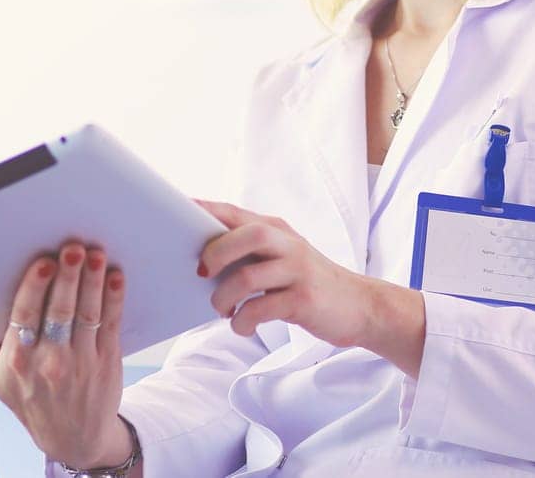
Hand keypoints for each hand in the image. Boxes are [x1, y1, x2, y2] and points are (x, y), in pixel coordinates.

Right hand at [0, 242, 133, 469]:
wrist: (73, 437)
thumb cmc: (28, 398)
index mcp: (17, 360)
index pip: (25, 316)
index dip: (35, 288)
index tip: (43, 262)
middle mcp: (49, 362)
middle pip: (59, 310)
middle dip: (67, 276)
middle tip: (73, 247)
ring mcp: (81, 362)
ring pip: (87, 314)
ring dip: (93, 281)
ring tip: (95, 254)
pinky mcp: (107, 362)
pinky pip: (111, 324)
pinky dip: (114, 298)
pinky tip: (115, 276)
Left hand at [197, 200, 375, 347]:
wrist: (360, 306)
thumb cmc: (308, 282)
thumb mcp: (283, 257)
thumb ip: (251, 252)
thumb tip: (201, 261)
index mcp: (276, 228)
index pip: (233, 212)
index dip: (203, 210)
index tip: (174, 211)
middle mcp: (288, 243)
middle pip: (246, 235)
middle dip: (216, 253)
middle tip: (201, 274)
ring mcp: (298, 270)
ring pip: (248, 277)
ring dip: (224, 298)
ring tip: (221, 310)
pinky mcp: (304, 300)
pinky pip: (261, 309)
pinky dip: (243, 321)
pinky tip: (242, 325)